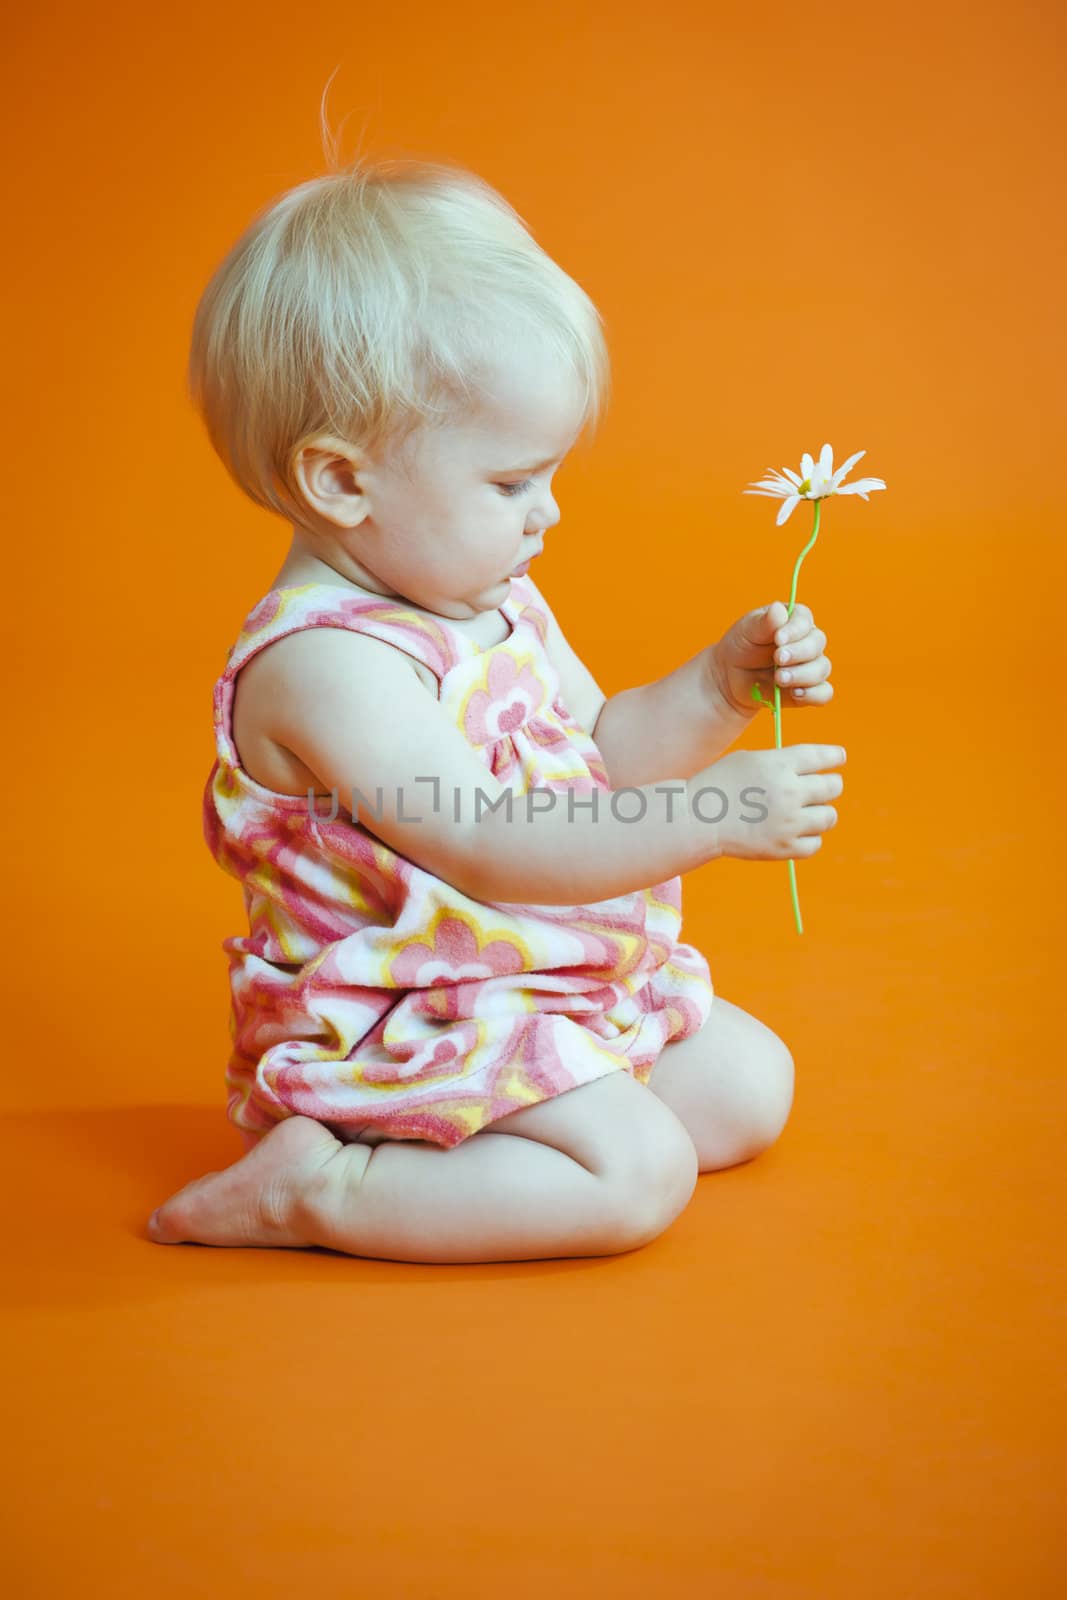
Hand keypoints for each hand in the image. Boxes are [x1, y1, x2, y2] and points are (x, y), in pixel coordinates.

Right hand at [694, 744, 846, 862]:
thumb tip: (814, 770)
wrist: (698, 819)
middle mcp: (789, 791)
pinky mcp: (784, 847)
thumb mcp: (751, 759)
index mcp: (780, 764)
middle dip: (829, 785)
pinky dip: (809, 838)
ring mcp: (789, 822)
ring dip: (821, 813)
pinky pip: (815, 844)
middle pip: (833, 787)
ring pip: (829, 817)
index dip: (835, 756)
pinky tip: (796, 833)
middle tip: (821, 788)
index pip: (824, 756)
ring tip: (806, 813)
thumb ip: (783, 762)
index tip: (838, 758)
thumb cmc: (721, 784)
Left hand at [708, 600, 832, 717]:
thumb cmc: (742, 646)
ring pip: (822, 668)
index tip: (778, 638)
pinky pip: (823, 693)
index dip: (795, 629)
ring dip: (802, 675)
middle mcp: (808, 641)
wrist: (732, 677)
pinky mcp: (810, 689)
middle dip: (798, 653)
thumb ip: (764, 622)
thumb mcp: (747, 630)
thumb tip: (778, 609)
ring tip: (779, 678)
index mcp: (795, 620)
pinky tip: (795, 694)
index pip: (805, 619)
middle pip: (817, 644)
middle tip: (777, 659)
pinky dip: (813, 694)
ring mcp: (811, 666)